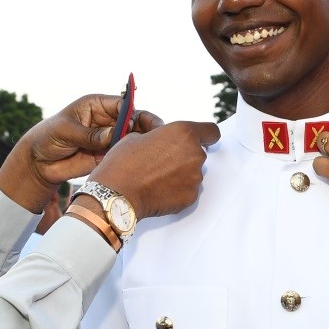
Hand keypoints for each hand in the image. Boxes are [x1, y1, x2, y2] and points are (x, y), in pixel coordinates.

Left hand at [0, 93, 163, 211]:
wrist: (39, 163)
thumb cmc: (48, 137)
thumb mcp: (66, 131)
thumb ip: (89, 134)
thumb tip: (113, 135)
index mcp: (96, 105)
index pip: (122, 105)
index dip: (132, 111)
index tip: (136, 121)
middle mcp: (107, 120)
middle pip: (133, 120)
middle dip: (145, 126)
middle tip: (156, 133)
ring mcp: (109, 138)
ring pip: (133, 138)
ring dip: (141, 143)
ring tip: (150, 150)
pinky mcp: (108, 155)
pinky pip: (125, 155)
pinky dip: (133, 157)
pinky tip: (140, 162)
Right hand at [90, 121, 219, 219]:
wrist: (117, 194)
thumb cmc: (124, 164)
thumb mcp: (138, 137)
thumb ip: (160, 135)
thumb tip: (164, 139)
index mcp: (184, 133)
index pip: (211, 131)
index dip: (205, 136)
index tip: (201, 139)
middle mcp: (195, 154)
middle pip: (198, 153)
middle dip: (184, 156)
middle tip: (163, 161)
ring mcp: (195, 178)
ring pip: (193, 173)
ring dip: (181, 174)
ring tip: (157, 177)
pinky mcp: (190, 197)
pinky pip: (188, 190)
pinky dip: (177, 190)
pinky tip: (159, 190)